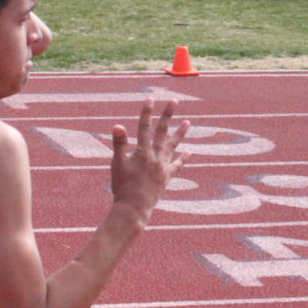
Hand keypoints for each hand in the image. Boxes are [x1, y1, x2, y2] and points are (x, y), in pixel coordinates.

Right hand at [109, 101, 189, 220]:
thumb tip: (118, 125)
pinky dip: (183, 158)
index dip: (147, 112)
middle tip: (174, 101)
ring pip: (173, 146)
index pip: (145, 127)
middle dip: (168, 115)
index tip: (151, 98)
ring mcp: (163, 166)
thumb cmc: (122, 186)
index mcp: (142, 152)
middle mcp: (155, 156)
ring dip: (180, 134)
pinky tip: (190, 152)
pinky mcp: (166, 177)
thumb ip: (119, 144)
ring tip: (188, 123)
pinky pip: (176, 165)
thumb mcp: (118, 164)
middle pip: (162, 132)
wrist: (135, 208)